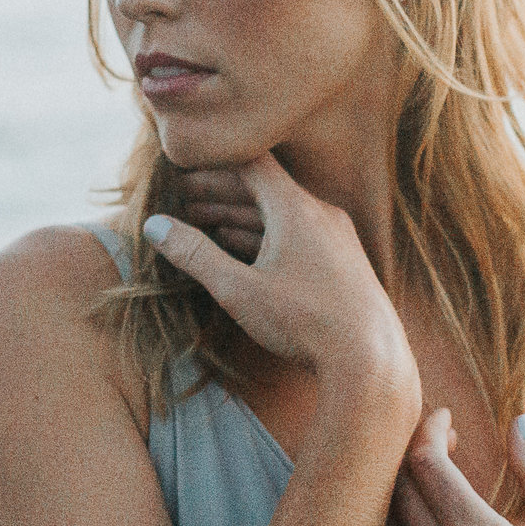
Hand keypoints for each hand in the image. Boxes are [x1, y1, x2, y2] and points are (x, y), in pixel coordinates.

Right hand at [140, 152, 412, 386]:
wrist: (370, 360)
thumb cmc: (303, 322)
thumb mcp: (239, 290)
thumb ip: (195, 255)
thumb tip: (154, 226)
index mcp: (296, 208)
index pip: (250, 165)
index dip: (212, 169)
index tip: (180, 178)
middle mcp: (321, 212)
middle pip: (264, 187)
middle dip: (220, 193)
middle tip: (182, 200)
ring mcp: (336, 236)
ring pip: (280, 213)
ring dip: (240, 216)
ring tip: (203, 224)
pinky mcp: (343, 260)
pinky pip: (298, 233)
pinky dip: (265, 235)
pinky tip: (242, 250)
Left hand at [380, 408, 524, 525]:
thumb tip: (518, 421)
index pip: (423, 462)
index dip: (427, 428)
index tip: (446, 419)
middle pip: (394, 485)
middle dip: (410, 452)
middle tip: (441, 442)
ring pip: (384, 522)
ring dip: (399, 491)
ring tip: (431, 479)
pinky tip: (424, 524)